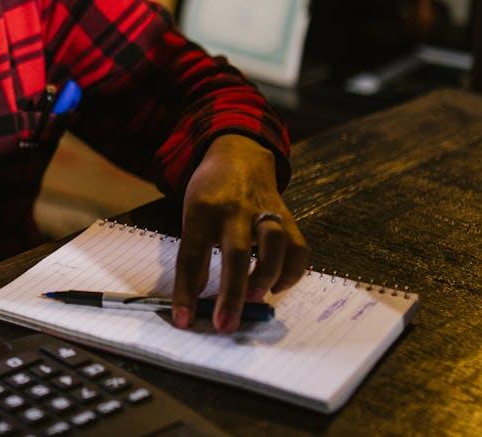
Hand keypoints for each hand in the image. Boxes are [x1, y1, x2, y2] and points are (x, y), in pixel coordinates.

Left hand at [172, 136, 307, 332]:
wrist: (239, 155)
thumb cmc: (209, 194)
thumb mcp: (191, 216)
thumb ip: (194, 256)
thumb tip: (194, 300)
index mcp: (202, 210)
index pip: (191, 255)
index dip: (186, 291)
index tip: (184, 320)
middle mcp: (235, 210)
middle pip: (235, 253)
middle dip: (231, 293)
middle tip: (225, 326)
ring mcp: (264, 211)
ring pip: (274, 243)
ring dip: (265, 277)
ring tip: (253, 300)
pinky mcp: (288, 216)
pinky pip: (298, 247)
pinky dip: (291, 273)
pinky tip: (276, 287)